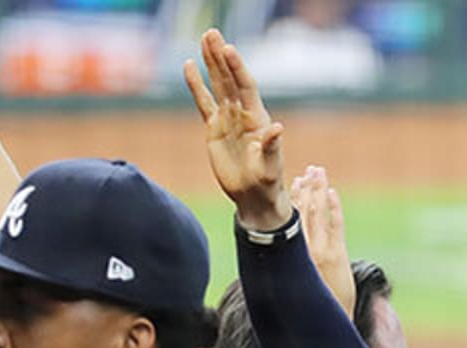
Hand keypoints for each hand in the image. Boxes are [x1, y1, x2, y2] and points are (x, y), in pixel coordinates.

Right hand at [186, 28, 288, 231]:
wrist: (254, 196)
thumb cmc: (267, 182)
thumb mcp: (271, 166)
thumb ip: (272, 147)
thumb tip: (277, 128)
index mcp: (257, 118)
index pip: (245, 86)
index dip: (237, 68)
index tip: (228, 49)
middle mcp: (242, 113)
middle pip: (229, 78)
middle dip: (220, 56)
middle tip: (211, 32)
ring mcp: (227, 118)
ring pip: (217, 85)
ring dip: (210, 62)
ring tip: (204, 39)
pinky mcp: (214, 128)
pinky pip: (203, 102)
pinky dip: (196, 85)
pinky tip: (189, 66)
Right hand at [291, 166, 353, 313]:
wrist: (324, 326)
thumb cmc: (307, 309)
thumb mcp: (292, 284)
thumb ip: (287, 263)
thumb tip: (279, 253)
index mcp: (289, 256)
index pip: (290, 221)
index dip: (292, 199)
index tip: (294, 181)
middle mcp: (302, 250)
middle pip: (303, 212)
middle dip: (307, 189)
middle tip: (309, 170)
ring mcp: (321, 251)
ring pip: (317, 214)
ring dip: (318, 191)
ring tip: (318, 173)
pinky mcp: (337, 256)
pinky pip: (335, 226)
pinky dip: (333, 208)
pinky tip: (332, 193)